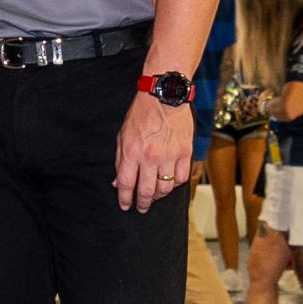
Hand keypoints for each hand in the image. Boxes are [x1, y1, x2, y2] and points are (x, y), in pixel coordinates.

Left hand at [113, 91, 194, 212]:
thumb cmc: (141, 115)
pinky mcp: (185, 152)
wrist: (164, 96)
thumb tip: (117, 182)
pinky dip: (175, 184)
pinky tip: (169, 182)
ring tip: (154, 196)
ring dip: (158, 196)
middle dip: (142, 204)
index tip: (125, 206)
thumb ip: (120, 160)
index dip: (124, 199)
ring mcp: (169, 155)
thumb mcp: (123, 136)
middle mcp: (150, 157)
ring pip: (165, 188)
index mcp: (131, 152)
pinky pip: (181, 178)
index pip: (126, 184)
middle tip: (141, 208)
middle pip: (146, 191)